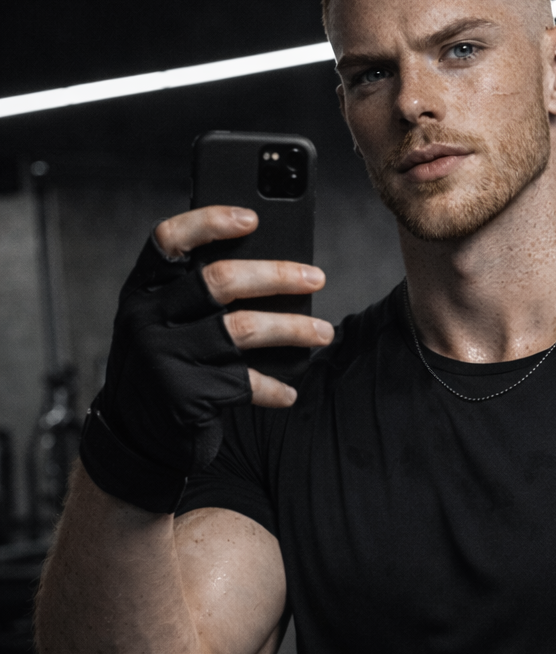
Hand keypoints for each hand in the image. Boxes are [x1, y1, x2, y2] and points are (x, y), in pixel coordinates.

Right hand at [154, 205, 333, 407]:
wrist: (135, 435)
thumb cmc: (163, 368)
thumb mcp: (163, 325)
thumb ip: (193, 297)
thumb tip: (270, 271)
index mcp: (142, 290)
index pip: (169, 240)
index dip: (209, 222)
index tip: (252, 218)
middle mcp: (146, 318)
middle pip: (219, 281)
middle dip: (276, 276)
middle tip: (316, 278)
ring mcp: (163, 357)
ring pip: (242, 329)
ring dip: (292, 329)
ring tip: (323, 333)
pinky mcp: (184, 395)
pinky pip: (244, 383)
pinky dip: (273, 388)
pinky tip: (289, 392)